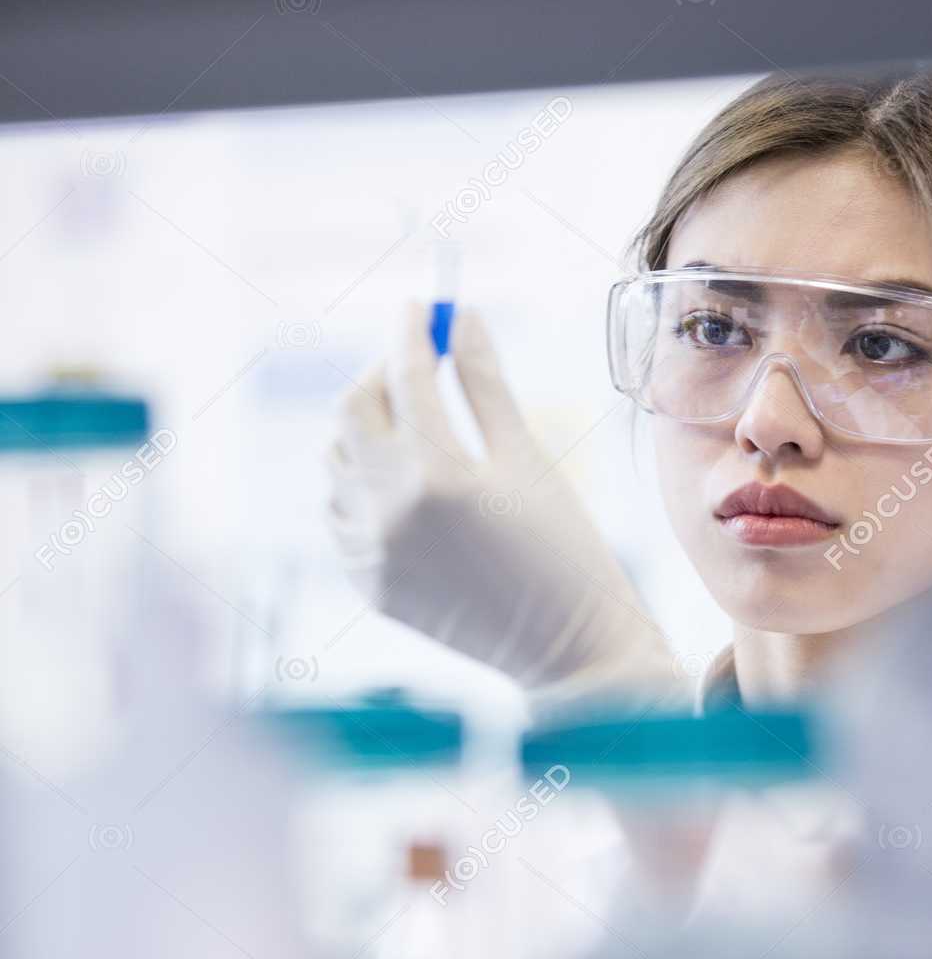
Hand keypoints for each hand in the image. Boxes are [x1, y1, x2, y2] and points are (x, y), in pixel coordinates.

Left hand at [328, 301, 685, 716]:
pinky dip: (360, 484)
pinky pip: (341, 513)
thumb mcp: (529, 459)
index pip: (405, 375)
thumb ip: (485, 384)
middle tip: (414, 362)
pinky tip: (400, 481)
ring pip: (336, 462)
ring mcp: (371, 552)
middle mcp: (390, 512)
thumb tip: (464, 317)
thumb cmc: (565, 550)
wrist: (567, 652)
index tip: (422, 306)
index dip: (412, 331)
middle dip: (380, 374)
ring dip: (365, 429)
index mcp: (438, 475)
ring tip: (411, 423)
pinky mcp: (368, 583)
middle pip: (352, 411)